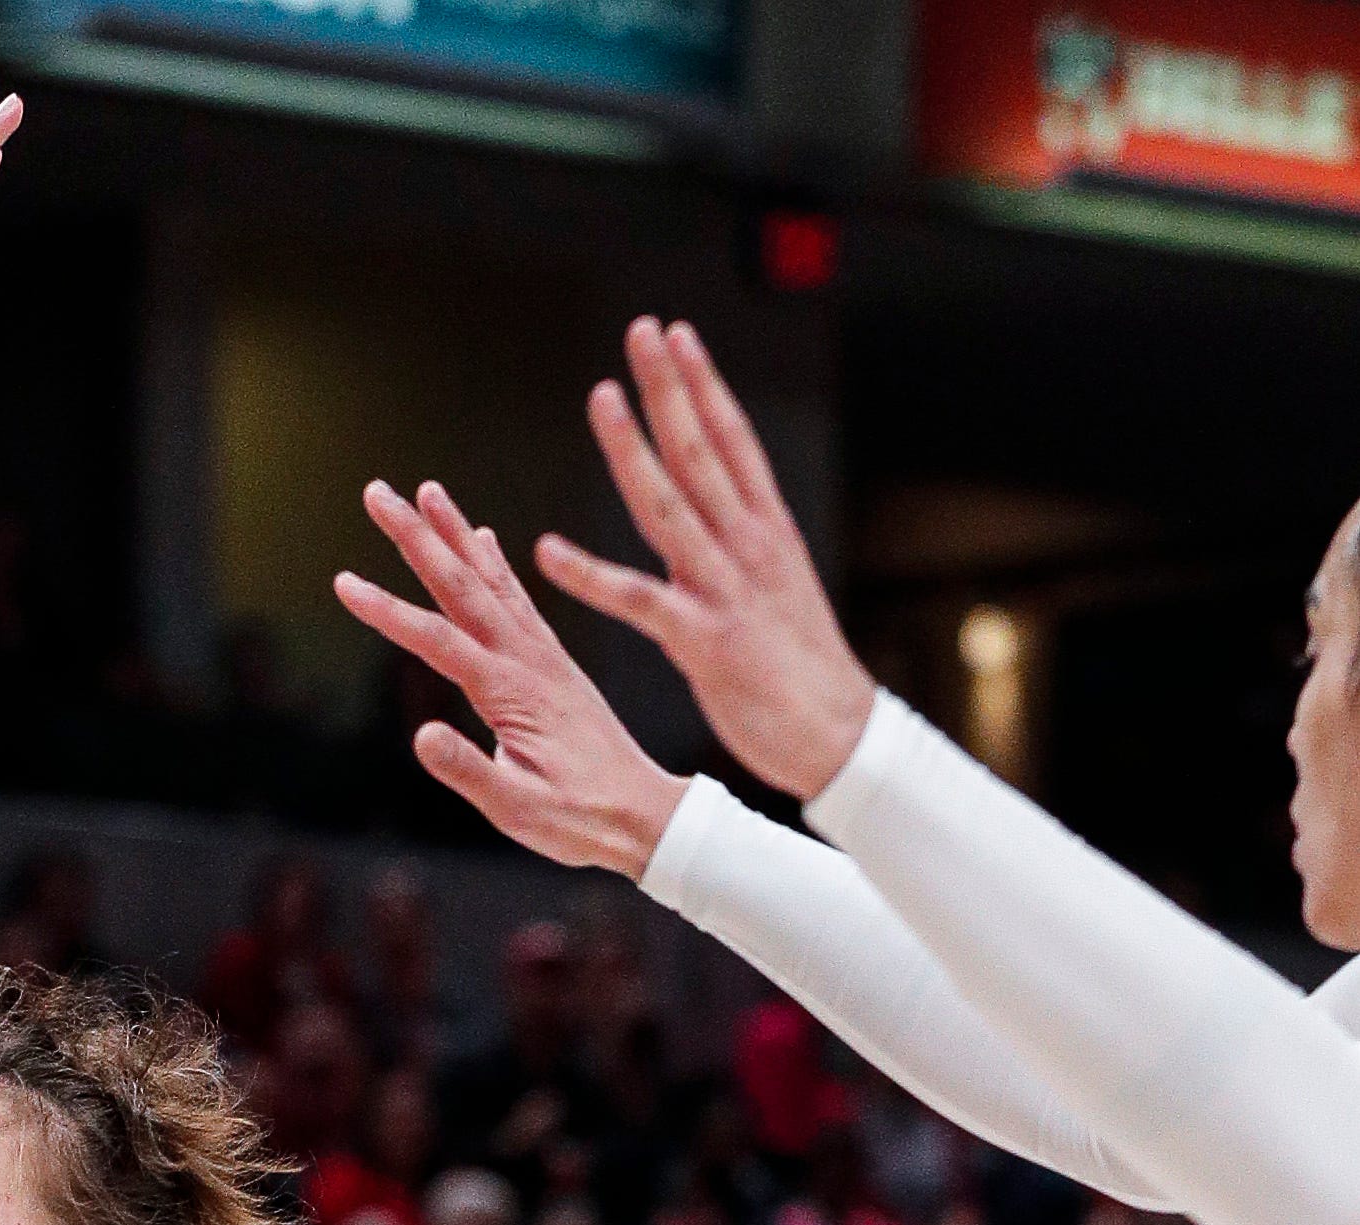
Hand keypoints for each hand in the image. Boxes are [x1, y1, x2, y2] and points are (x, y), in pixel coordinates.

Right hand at [333, 478, 686, 879]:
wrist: (646, 814)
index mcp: (513, 694)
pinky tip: (481, 539)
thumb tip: (422, 736)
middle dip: (417, 538)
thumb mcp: (518, 810)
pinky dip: (496, 564)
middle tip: (378, 493)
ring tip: (425, 491)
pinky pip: (519, 600)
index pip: (439, 640)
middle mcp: (528, 661)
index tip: (343, 583)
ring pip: (490, 582)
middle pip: (462, 587)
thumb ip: (470, 771)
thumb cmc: (581, 820)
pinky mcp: (553, 663)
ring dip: (454, 534)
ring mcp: (543, 657)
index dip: (388, 612)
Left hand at [532, 315, 873, 806]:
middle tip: (642, 330)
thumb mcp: (779, 592)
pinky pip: (636, 600)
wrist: (837, 736)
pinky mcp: (702, 641)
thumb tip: (731, 517)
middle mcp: (748, 546)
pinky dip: (591, 576)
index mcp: (767, 533)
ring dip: (631, 449)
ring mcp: (725, 589)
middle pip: (701, 451)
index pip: (731, 440)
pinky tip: (546, 551)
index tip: (678, 334)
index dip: (704, 384)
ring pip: (669, 505)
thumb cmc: (803, 672)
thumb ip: (748, 550)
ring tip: (600, 397)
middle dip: (670, 386)